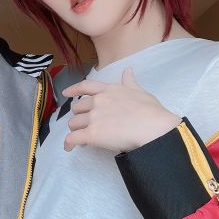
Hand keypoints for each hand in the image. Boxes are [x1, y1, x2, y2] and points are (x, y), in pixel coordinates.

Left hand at [62, 67, 180, 152]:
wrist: (153, 127)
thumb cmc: (151, 111)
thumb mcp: (140, 91)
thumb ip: (130, 82)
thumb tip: (128, 70)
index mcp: (108, 90)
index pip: (85, 86)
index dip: (73, 90)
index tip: (66, 93)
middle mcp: (97, 102)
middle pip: (77, 108)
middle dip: (79, 116)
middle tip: (84, 124)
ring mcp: (93, 118)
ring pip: (73, 124)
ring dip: (75, 130)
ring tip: (81, 137)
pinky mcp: (92, 134)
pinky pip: (73, 139)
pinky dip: (68, 144)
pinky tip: (69, 148)